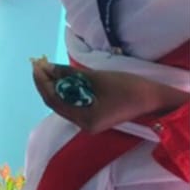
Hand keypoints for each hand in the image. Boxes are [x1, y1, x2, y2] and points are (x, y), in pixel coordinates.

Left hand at [30, 58, 182, 133]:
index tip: (36, 65)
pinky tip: (61, 77)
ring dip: (54, 86)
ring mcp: (87, 122)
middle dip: (45, 83)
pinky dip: (65, 90)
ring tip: (47, 68)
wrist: (152, 98)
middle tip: (39, 64)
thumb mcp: (96, 78)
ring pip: (62, 103)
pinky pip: (72, 102)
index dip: (42, 82)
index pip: (54, 100)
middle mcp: (83, 125)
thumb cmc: (127, 87)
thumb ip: (69, 74)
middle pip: (56, 103)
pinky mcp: (92, 116)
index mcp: (84, 119)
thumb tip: (47, 68)